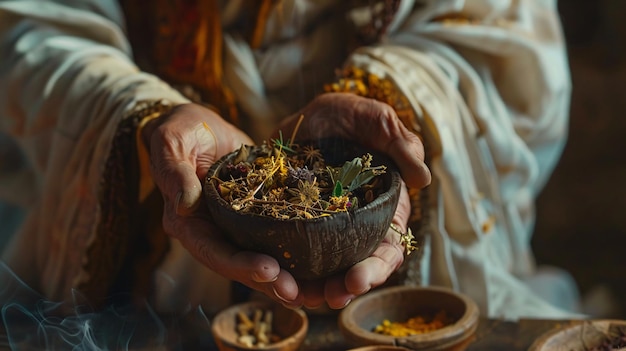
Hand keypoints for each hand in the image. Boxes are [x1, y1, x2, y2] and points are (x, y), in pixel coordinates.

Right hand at [141, 103, 304, 307]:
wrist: (200, 126)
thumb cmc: (181, 131)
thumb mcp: (172, 142)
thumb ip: (174, 172)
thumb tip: (184, 204)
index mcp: (188, 223)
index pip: (214, 252)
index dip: (241, 265)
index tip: (269, 269)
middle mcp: (212, 233)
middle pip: (241, 267)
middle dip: (270, 282)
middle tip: (298, 292)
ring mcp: (234, 229)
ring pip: (261, 261)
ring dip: (286, 279)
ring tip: (315, 292)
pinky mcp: (256, 219)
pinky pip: (277, 241)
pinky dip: (297, 257)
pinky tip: (322, 269)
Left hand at [275, 92, 430, 308]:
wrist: (305, 115)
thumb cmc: (350, 116)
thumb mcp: (376, 120)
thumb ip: (401, 143)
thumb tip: (422, 178)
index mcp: (383, 209)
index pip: (387, 248)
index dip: (376, 268)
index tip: (358, 280)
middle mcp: (355, 226)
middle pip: (356, 267)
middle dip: (345, 287)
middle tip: (331, 296)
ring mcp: (323, 229)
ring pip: (323, 268)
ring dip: (314, 287)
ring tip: (299, 296)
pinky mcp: (294, 225)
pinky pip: (291, 253)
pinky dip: (284, 269)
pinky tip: (273, 277)